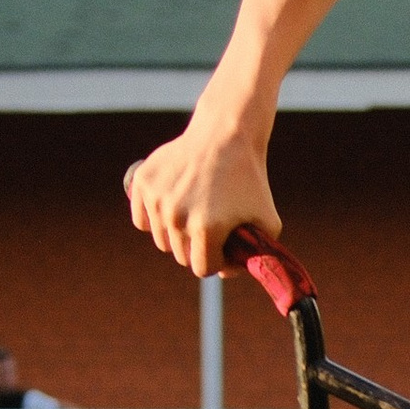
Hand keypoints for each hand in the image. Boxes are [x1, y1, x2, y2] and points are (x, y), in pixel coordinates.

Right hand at [125, 103, 277, 277]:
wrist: (226, 134)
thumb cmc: (249, 178)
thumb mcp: (267, 219)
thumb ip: (257, 254)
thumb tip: (225, 274)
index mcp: (206, 229)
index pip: (202, 269)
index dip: (217, 261)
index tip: (223, 246)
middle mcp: (177, 217)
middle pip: (181, 256)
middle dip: (197, 248)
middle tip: (209, 226)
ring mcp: (157, 200)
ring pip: (161, 240)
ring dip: (176, 234)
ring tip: (194, 212)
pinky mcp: (142, 184)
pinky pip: (141, 220)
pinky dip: (153, 219)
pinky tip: (170, 206)